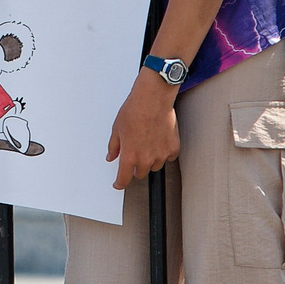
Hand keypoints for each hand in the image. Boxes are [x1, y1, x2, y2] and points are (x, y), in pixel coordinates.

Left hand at [105, 69, 180, 190]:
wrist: (153, 99)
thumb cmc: (134, 110)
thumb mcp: (117, 129)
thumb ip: (114, 147)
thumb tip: (111, 156)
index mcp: (129, 156)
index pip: (123, 179)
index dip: (119, 183)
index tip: (118, 184)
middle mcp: (145, 159)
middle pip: (140, 174)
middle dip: (136, 166)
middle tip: (135, 151)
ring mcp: (161, 155)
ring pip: (155, 166)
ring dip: (151, 160)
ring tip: (148, 142)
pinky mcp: (173, 148)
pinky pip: (168, 157)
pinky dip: (164, 152)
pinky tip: (160, 140)